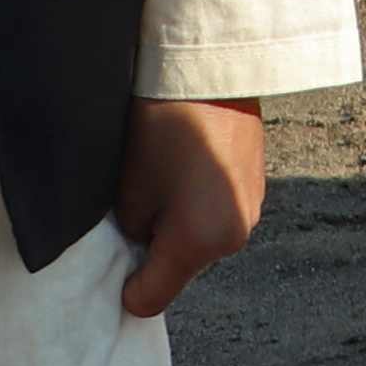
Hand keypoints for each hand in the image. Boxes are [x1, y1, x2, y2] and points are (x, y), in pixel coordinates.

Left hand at [115, 99, 264, 317]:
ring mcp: (251, 209)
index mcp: (201, 244)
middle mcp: (235, 235)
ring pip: (200, 237)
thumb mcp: (130, 190)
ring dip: (178, 221)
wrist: (211, 68)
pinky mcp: (256, 184)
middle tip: (134, 201)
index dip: (123, 287)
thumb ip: (132, 232)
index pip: (150, 298)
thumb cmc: (163, 127)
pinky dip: (199, 200)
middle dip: (154, 245)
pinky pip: (218, 210)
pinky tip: (187, 162)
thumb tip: (140, 239)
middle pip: (180, 267)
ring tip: (162, 174)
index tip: (109, 263)